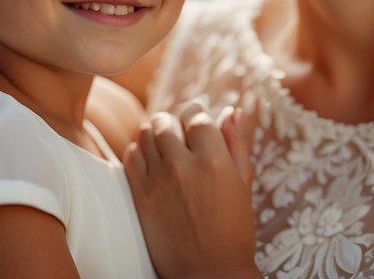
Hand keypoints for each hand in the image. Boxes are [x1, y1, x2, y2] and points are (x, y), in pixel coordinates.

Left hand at [124, 103, 259, 278]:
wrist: (209, 274)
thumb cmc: (234, 231)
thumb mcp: (243, 185)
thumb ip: (237, 144)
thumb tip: (232, 111)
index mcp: (213, 160)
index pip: (196, 115)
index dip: (198, 113)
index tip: (199, 118)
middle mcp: (183, 165)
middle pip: (167, 121)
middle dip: (175, 122)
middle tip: (182, 132)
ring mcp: (157, 181)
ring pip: (145, 133)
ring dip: (155, 133)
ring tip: (165, 144)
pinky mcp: (140, 197)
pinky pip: (130, 156)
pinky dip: (139, 151)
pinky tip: (152, 160)